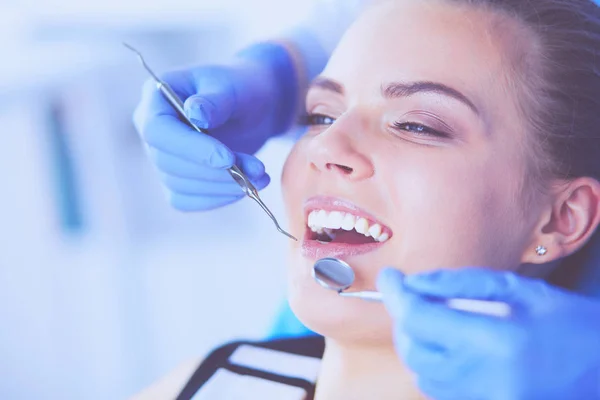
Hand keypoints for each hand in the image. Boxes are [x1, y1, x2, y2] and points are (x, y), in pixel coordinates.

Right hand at [133, 43, 297, 210]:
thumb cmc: (243, 88)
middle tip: (257, 171)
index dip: (190, 148)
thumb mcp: (234, 87)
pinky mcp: (177, 179)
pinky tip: (246, 188)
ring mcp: (161, 156)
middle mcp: (152, 129)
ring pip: (179, 185)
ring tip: (260, 176)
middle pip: (167, 162)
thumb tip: (195, 113)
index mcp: (156, 97)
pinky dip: (218, 198)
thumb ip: (215, 100)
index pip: (157, 130)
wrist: (255, 107)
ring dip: (222, 187)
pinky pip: (188, 200)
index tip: (227, 159)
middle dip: (214, 172)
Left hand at [377, 267, 599, 399]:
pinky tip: (446, 343)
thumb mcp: (518, 288)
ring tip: (429, 316)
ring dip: (414, 342)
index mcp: (496, 341)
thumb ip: (460, 284)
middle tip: (409, 294)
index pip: (420, 319)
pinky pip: (440, 390)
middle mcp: (486, 378)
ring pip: (421, 374)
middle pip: (413, 350)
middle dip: (402, 319)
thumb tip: (413, 283)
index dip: (396, 294)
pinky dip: (431, 364)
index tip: (390, 275)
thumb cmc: (571, 321)